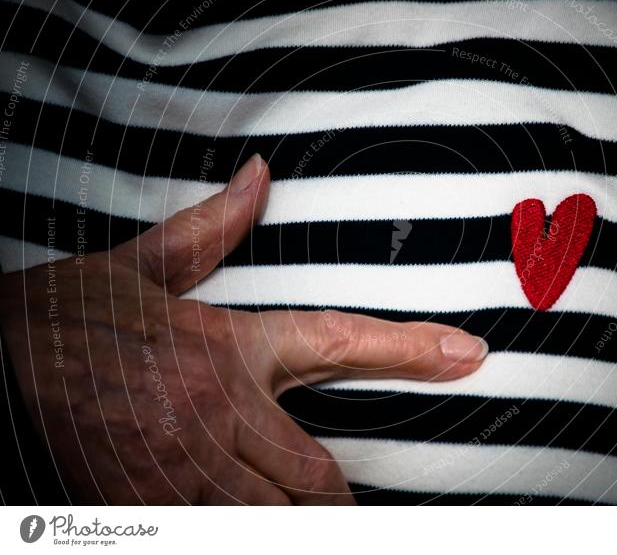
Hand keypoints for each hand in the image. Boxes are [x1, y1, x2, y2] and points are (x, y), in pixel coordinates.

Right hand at [0, 154, 488, 504]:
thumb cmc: (72, 314)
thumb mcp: (143, 266)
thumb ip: (212, 227)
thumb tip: (257, 176)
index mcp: (229, 347)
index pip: (339, 341)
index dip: (409, 349)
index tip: (466, 352)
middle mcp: (216, 409)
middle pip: (314, 470)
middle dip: (346, 499)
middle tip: (378, 511)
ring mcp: (181, 464)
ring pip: (271, 515)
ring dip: (304, 525)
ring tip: (334, 526)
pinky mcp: (142, 502)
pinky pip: (209, 533)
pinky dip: (240, 534)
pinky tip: (250, 529)